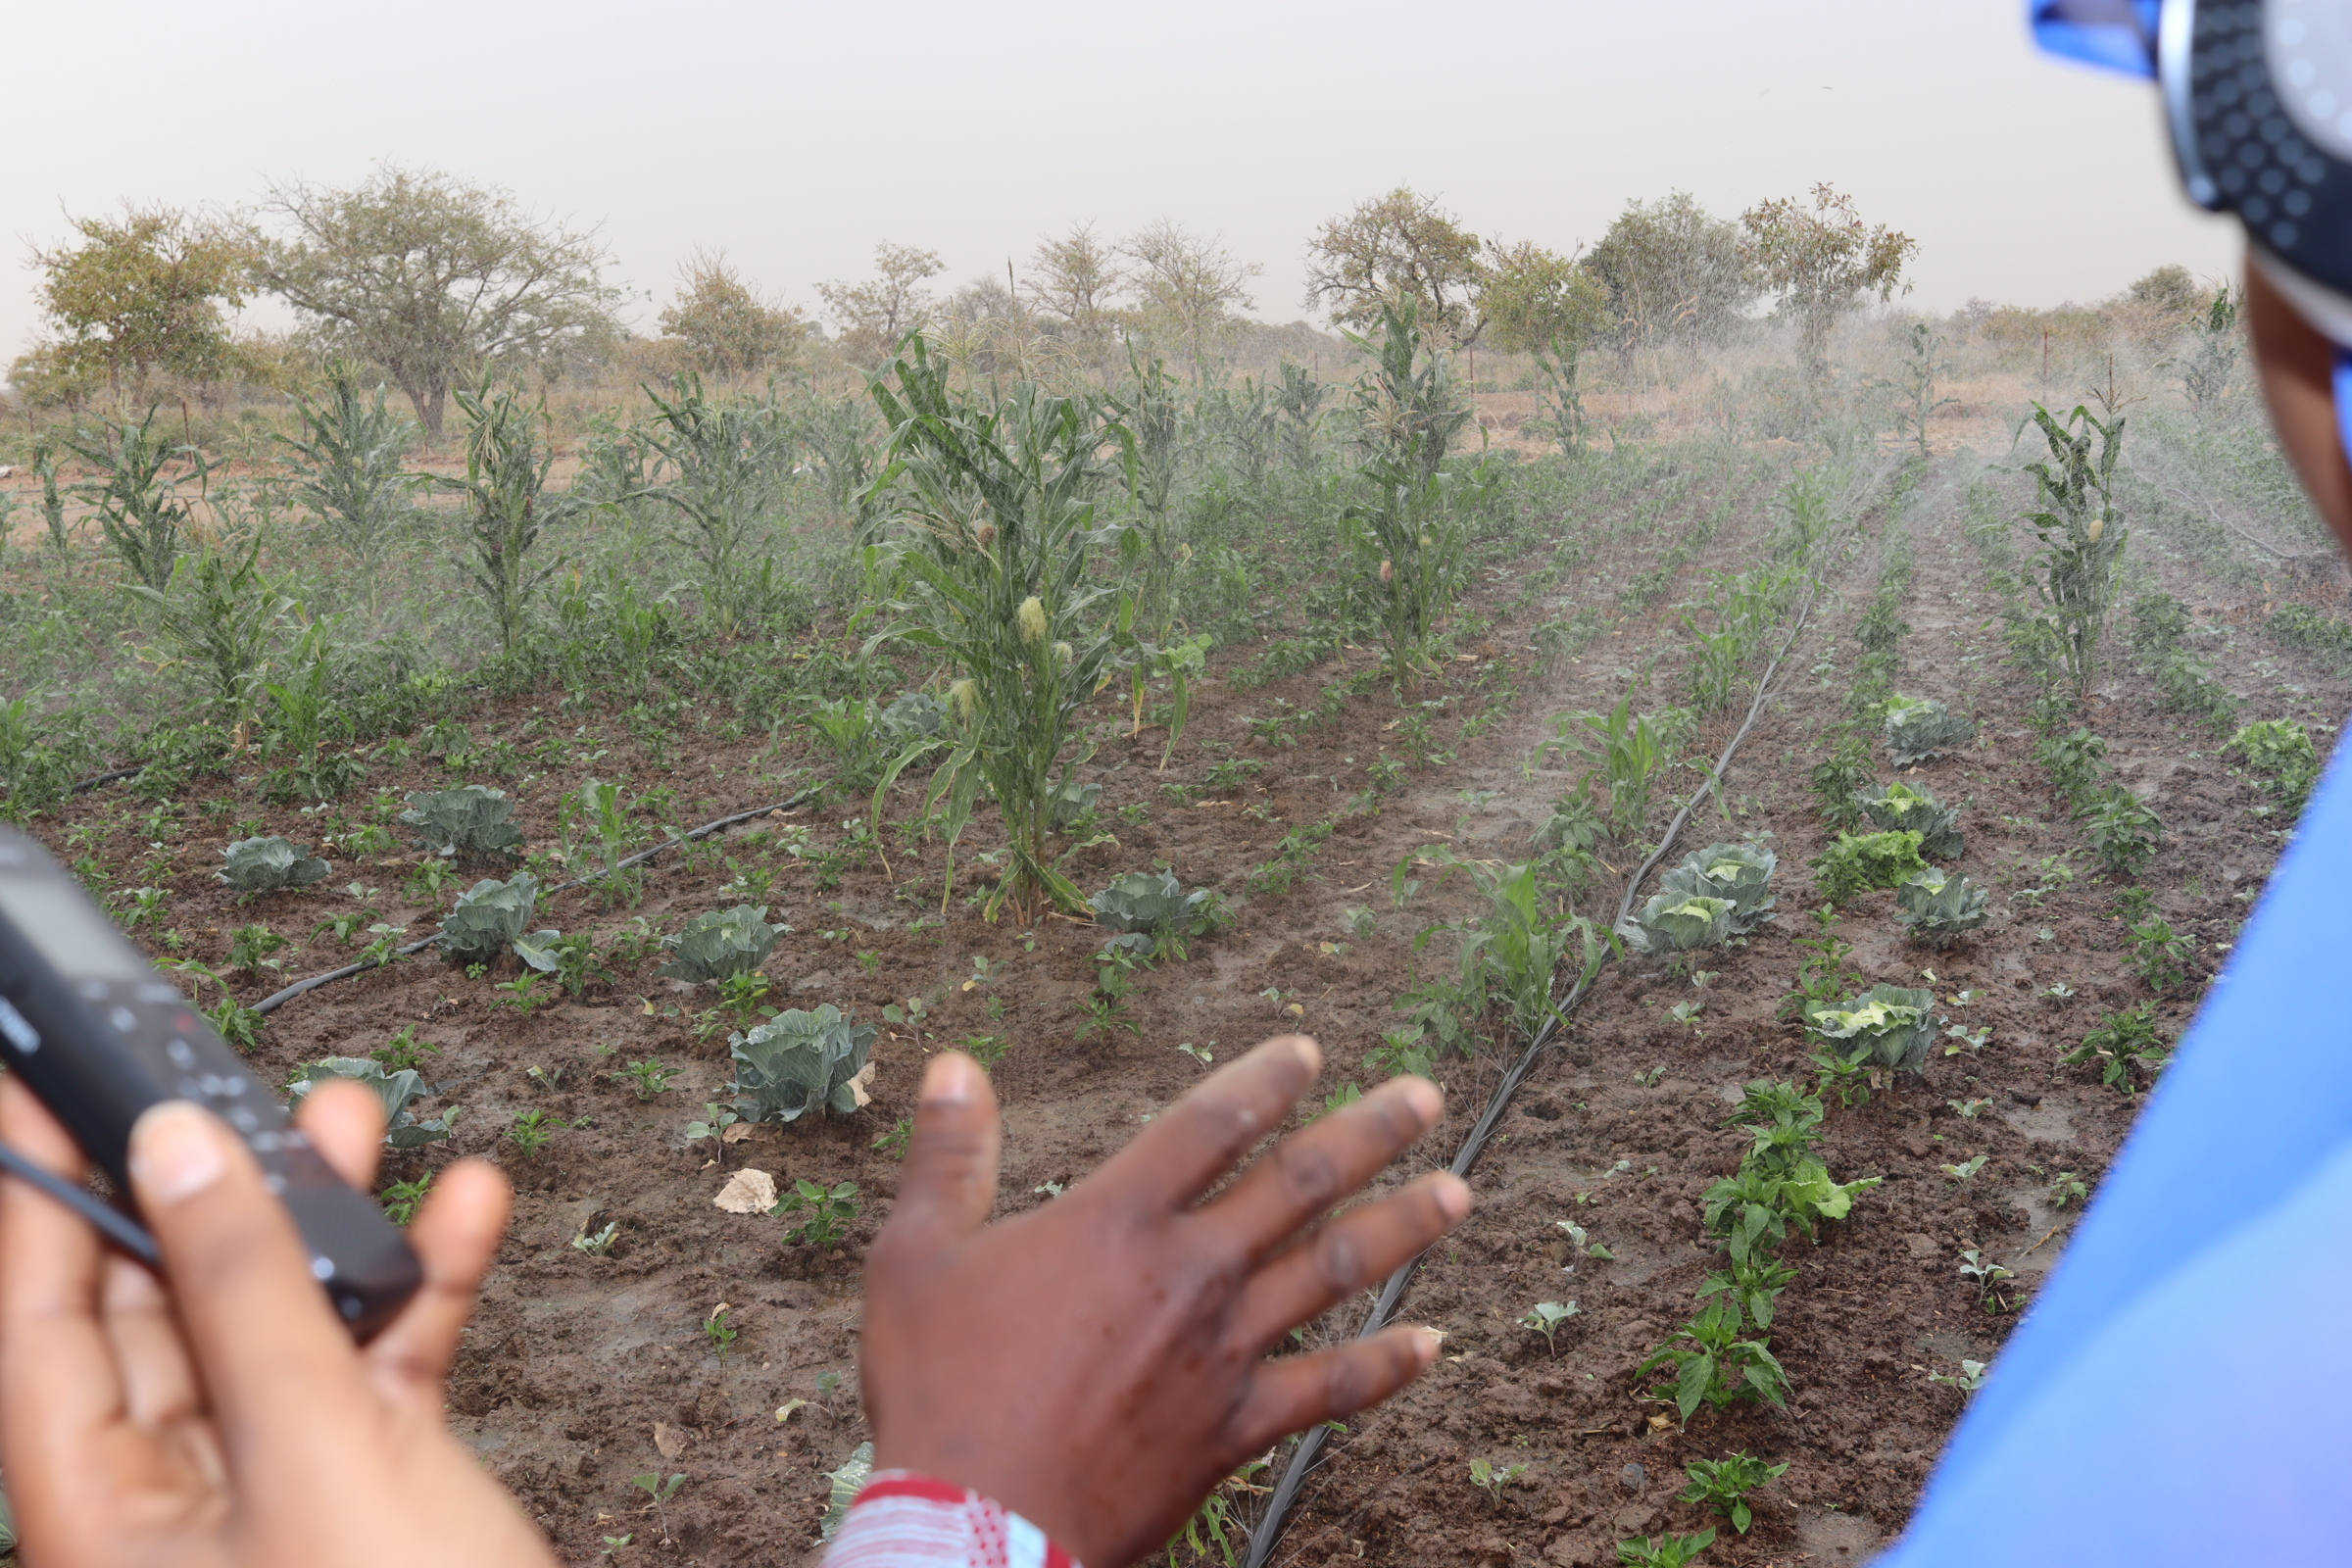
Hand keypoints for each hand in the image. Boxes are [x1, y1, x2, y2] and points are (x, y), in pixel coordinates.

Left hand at [0, 1076, 555, 1567]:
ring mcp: (280, 1493)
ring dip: (330, 1223)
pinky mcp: (375, 1485)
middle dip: (213, 1190)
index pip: (41, 1327)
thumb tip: (181, 1159)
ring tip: (354, 1123)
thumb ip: (248, 1298)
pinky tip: (458, 1214)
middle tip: (232, 1087)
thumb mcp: (314, 1454)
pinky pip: (378, 1359)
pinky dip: (420, 1285)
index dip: (45, 1199)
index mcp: (104, 1521)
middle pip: (166, 1313)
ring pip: (281, 1323)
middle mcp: (177, 1508)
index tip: (46, 1089)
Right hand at [861, 1034, 1467, 1567]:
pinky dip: (1387, 1367)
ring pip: (1333, 1272)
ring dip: (1402, 1227)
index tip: (1310, 1051)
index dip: (1265, 1079)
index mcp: (1117, 1219)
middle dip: (1369, 1132)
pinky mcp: (1236, 1428)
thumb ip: (948, 1155)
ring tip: (1459, 1192)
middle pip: (1298, 1182)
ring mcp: (1223, 1352)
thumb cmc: (938, 1389)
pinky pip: (1332, 1389)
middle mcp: (1189, 1272)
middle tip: (1425, 1096)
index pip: (1211, 1123)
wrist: (975, 1525)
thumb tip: (955, 1064)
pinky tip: (1432, 1346)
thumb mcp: (917, 1255)